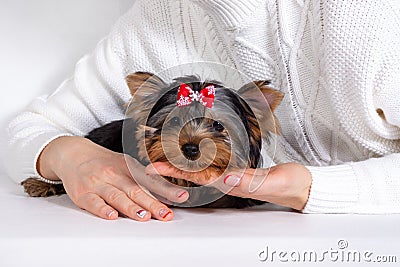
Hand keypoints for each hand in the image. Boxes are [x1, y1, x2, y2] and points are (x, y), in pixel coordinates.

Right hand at [37, 136, 188, 220]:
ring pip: (117, 196)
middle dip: (153, 204)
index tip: (182, 197)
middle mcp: (114, 174)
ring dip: (131, 207)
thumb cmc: (105, 164)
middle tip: (166, 215)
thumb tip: (167, 196)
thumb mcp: (126, 166)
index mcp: (128, 167)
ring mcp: (98, 184)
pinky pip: (93, 202)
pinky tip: (111, 216)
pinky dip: (102, 209)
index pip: (150, 181)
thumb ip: (144, 181)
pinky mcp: (83, 194)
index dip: (167, 190)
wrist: (74, 154)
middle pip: (136, 191)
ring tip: (144, 216)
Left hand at [146, 162, 310, 210]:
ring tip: (164, 162)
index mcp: (232, 184)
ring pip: (202, 172)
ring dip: (182, 167)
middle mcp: (229, 181)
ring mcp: (233, 177)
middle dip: (171, 170)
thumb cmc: (290, 184)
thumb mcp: (272, 181)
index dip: (175, 174)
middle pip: (194, 176)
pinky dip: (201, 163)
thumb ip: (249, 181)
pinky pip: (216, 168)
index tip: (156, 169)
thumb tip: (224, 178)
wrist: (301, 185)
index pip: (197, 179)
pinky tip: (193, 160)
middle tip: (149, 165)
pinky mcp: (240, 172)